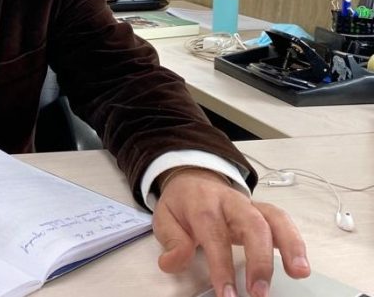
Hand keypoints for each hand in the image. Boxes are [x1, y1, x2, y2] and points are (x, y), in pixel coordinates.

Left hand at [152, 168, 309, 296]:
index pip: (214, 233)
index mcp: (202, 203)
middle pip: (252, 223)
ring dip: (290, 246)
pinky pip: (283, 221)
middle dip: (260, 259)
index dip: (222, 265)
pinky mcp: (263, 211)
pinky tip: (301, 265)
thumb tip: (173, 262)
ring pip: (274, 218)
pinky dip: (295, 241)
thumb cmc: (182, 204)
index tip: (228, 294)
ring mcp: (250, 205)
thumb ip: (170, 240)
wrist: (193, 179)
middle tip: (259, 292)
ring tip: (299, 273)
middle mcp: (230, 202)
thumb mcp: (164, 217)